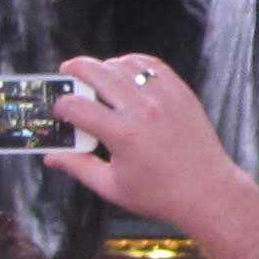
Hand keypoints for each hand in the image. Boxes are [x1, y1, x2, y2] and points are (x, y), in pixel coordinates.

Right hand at [42, 53, 253, 231]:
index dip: (61, 106)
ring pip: (126, 64)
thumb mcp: (111, 187)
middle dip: (75, 69)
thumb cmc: (159, 194)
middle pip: (99, 73)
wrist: (207, 190)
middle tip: (66, 72)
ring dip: (106, 65)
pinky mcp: (181, 92)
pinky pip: (153, 66)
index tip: (59, 110)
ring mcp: (165, 97)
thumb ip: (78, 167)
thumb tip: (51, 157)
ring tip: (96, 74)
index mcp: (122, 135)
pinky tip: (125, 72)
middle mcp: (143, 110)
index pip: (77, 107)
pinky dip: (134, 63)